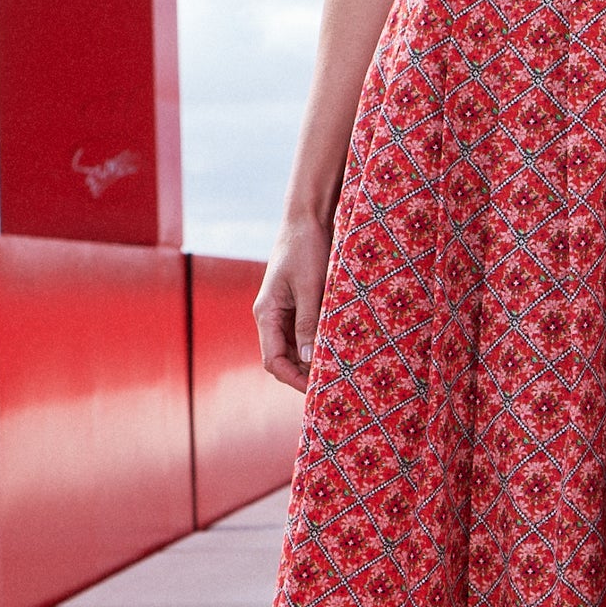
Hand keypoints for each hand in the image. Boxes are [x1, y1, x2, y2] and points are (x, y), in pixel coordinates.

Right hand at [255, 216, 331, 390]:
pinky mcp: (296, 303)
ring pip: (295, 347)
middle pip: (283, 358)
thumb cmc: (305, 247)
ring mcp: (283, 311)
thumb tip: (310, 358)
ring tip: (339, 367)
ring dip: (313, 358)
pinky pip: (304, 332)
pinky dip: (318, 341)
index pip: (273, 360)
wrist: (306, 218)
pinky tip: (337, 345)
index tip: (318, 388)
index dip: (294, 379)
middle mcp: (271, 316)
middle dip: (304, 373)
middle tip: (335, 382)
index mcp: (266, 313)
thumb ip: (308, 322)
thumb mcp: (310, 286)